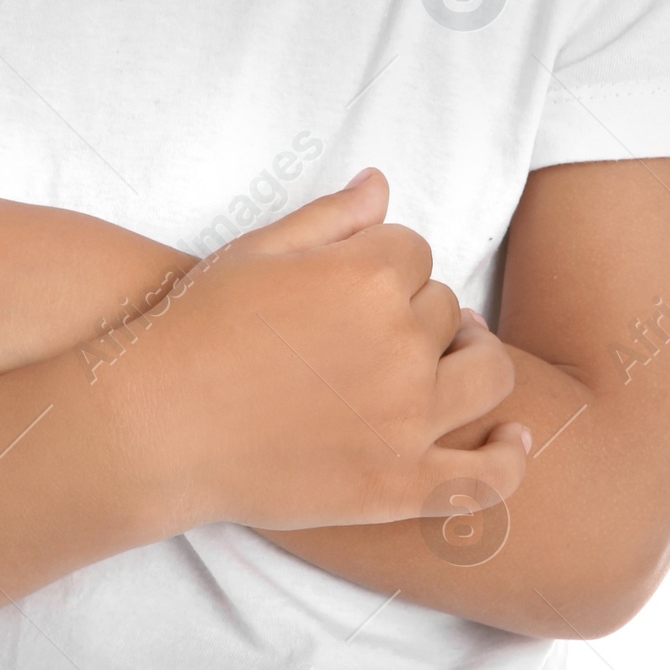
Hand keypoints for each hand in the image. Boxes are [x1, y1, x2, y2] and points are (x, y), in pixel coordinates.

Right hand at [119, 168, 528, 532]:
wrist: (156, 425)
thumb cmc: (197, 328)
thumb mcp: (259, 250)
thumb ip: (332, 216)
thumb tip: (382, 182)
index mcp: (370, 277)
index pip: (417, 253)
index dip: (387, 263)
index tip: (355, 283)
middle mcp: (402, 345)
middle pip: (447, 310)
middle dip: (418, 312)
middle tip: (376, 330)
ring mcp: (408, 421)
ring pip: (486, 374)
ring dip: (476, 361)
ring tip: (454, 363)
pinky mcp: (399, 487)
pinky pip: (482, 478)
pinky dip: (509, 456)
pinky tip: (514, 436)